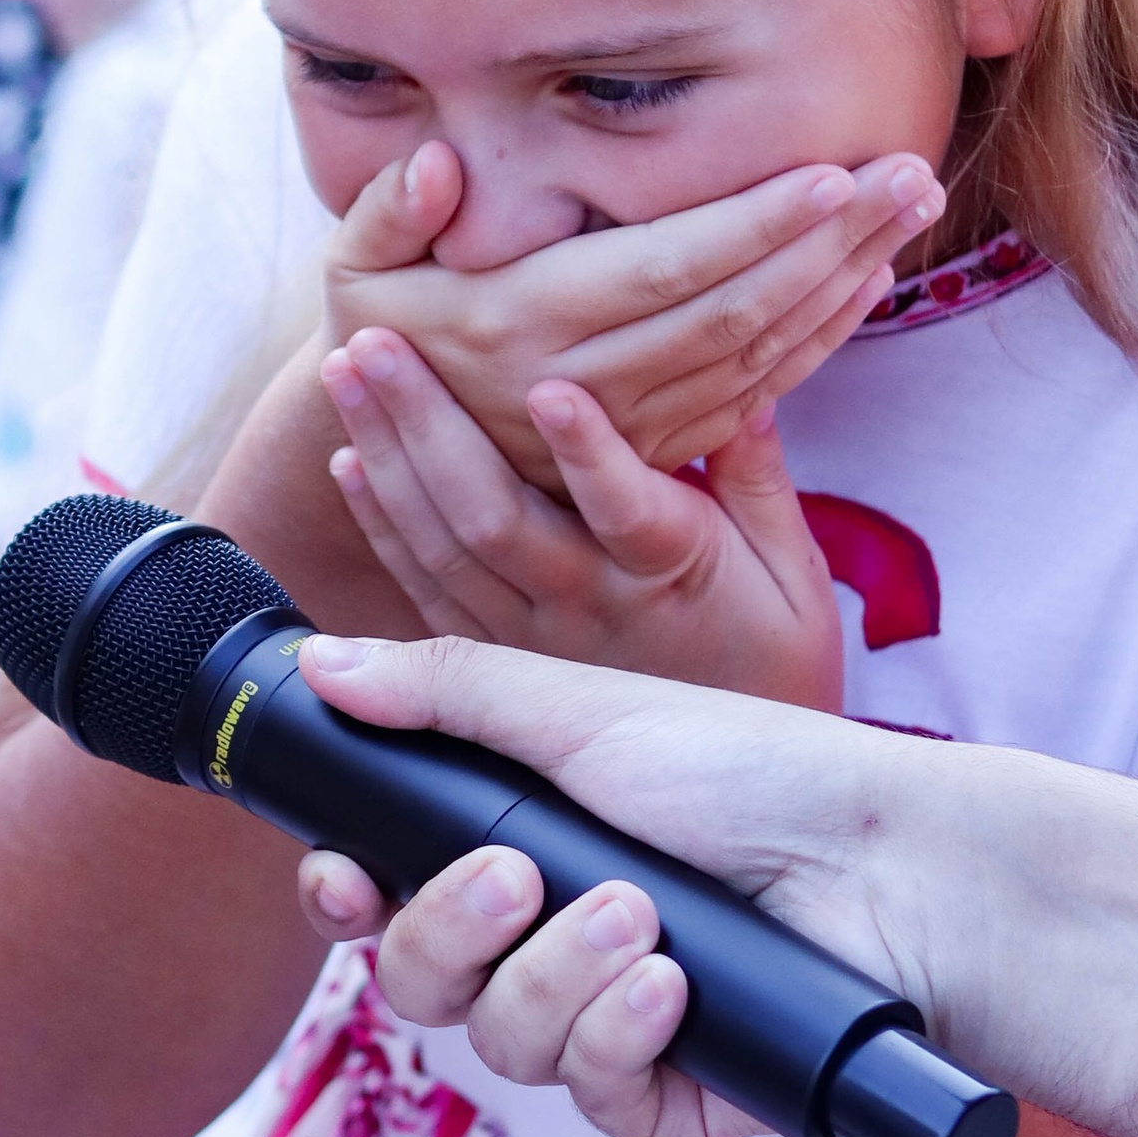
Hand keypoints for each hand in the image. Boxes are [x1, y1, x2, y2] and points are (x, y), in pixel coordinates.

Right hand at [286, 629, 915, 1136]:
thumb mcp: (587, 712)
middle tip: (515, 878)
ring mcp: (604, 1026)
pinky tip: (673, 990)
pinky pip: (590, 1097)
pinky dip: (619, 1039)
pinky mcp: (667, 1098)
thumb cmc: (755, 774)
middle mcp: (546, 944)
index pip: (384, 900)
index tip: (345, 879)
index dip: (345, 901)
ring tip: (641, 920)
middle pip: (417, 982)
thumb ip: (445, 692)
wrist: (896, 869)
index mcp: (516, 851)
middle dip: (448, 933)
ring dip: (555, 978)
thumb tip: (318, 663)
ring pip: (498, 1043)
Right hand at [324, 142, 945, 489]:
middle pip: (733, 313)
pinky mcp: (652, 457)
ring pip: (755, 362)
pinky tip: (863, 286)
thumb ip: (386, 212)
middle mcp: (579, 388)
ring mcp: (625, 432)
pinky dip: (814, 345)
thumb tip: (439, 164)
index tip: (830, 173)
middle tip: (911, 175)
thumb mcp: (350, 271)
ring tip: (907, 212)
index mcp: (514, 326)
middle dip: (829, 243)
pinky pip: (752, 404)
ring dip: (840, 287)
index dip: (751, 226)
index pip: (660, 269)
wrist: (391, 452)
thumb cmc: (380, 331)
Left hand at [324, 328, 843, 707]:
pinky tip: (350, 464)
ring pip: (445, 547)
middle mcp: (592, 607)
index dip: (588, 451)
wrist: (746, 795)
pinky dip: (383, 525)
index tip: (547, 387)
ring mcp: (537, 640)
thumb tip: (739, 383)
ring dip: (387, 456)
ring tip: (344, 372)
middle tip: (373, 341)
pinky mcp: (504, 662)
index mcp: (674, 572)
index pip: (627, 507)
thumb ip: (755, 474)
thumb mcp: (793, 572)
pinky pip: (427, 591)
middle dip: (427, 421)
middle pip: (495, 516)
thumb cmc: (778, 663)